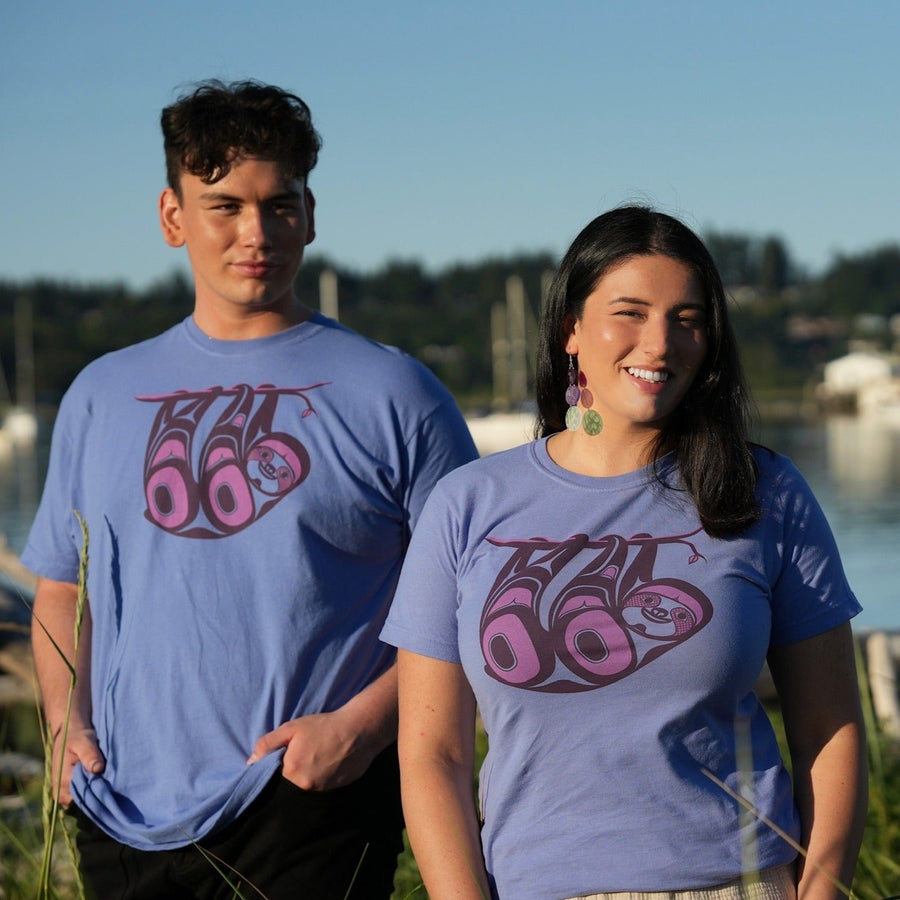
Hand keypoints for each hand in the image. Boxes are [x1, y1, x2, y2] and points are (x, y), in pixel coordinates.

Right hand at [50, 726, 104, 807]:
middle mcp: (61, 791)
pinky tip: (103, 784)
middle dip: (98, 796)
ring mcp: (64, 793)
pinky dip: (92, 793)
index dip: (98, 794)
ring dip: (95, 795)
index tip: (111, 787)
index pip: (82, 799)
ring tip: (109, 784)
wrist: (68, 734)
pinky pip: (82, 798)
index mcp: (63, 781)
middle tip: (113, 785)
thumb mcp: (84, 741)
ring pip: (83, 802)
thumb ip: (90, 754)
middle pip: (83, 803)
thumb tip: (98, 768)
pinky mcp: (69, 791)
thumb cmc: (78, 737)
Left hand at [247, 711, 374, 791]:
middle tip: (303, 756)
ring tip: (317, 759)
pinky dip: (321, 779)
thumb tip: (250, 762)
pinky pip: (322, 788)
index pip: (274, 778)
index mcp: (291, 772)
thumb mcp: (292, 728)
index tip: (282, 759)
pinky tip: (328, 764)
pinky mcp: (336, 790)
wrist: (359, 730)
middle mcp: (305, 787)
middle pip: (289, 785)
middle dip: (292, 773)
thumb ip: (268, 744)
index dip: (277, 768)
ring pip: (306, 788)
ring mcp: (322, 791)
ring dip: (307, 777)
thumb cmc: (324, 726)